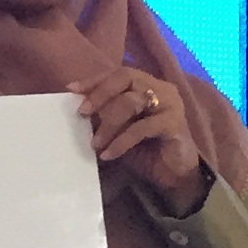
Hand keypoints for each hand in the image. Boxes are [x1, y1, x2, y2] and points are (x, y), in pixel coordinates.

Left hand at [76, 69, 206, 213]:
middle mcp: (161, 89)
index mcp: (147, 85)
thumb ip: (103, 114)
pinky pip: (141, 128)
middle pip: (126, 77)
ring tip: (95, 143)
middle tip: (82, 113)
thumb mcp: (117, 129)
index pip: (119, 73)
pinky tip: (108, 154)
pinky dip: (121, 141)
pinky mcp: (175, 124)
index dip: (95, 80)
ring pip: (131, 102)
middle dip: (100, 94)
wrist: (171, 173)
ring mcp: (170, 104)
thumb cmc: (142, 148)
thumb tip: (77, 106)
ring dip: (108, 123)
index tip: (72, 89)